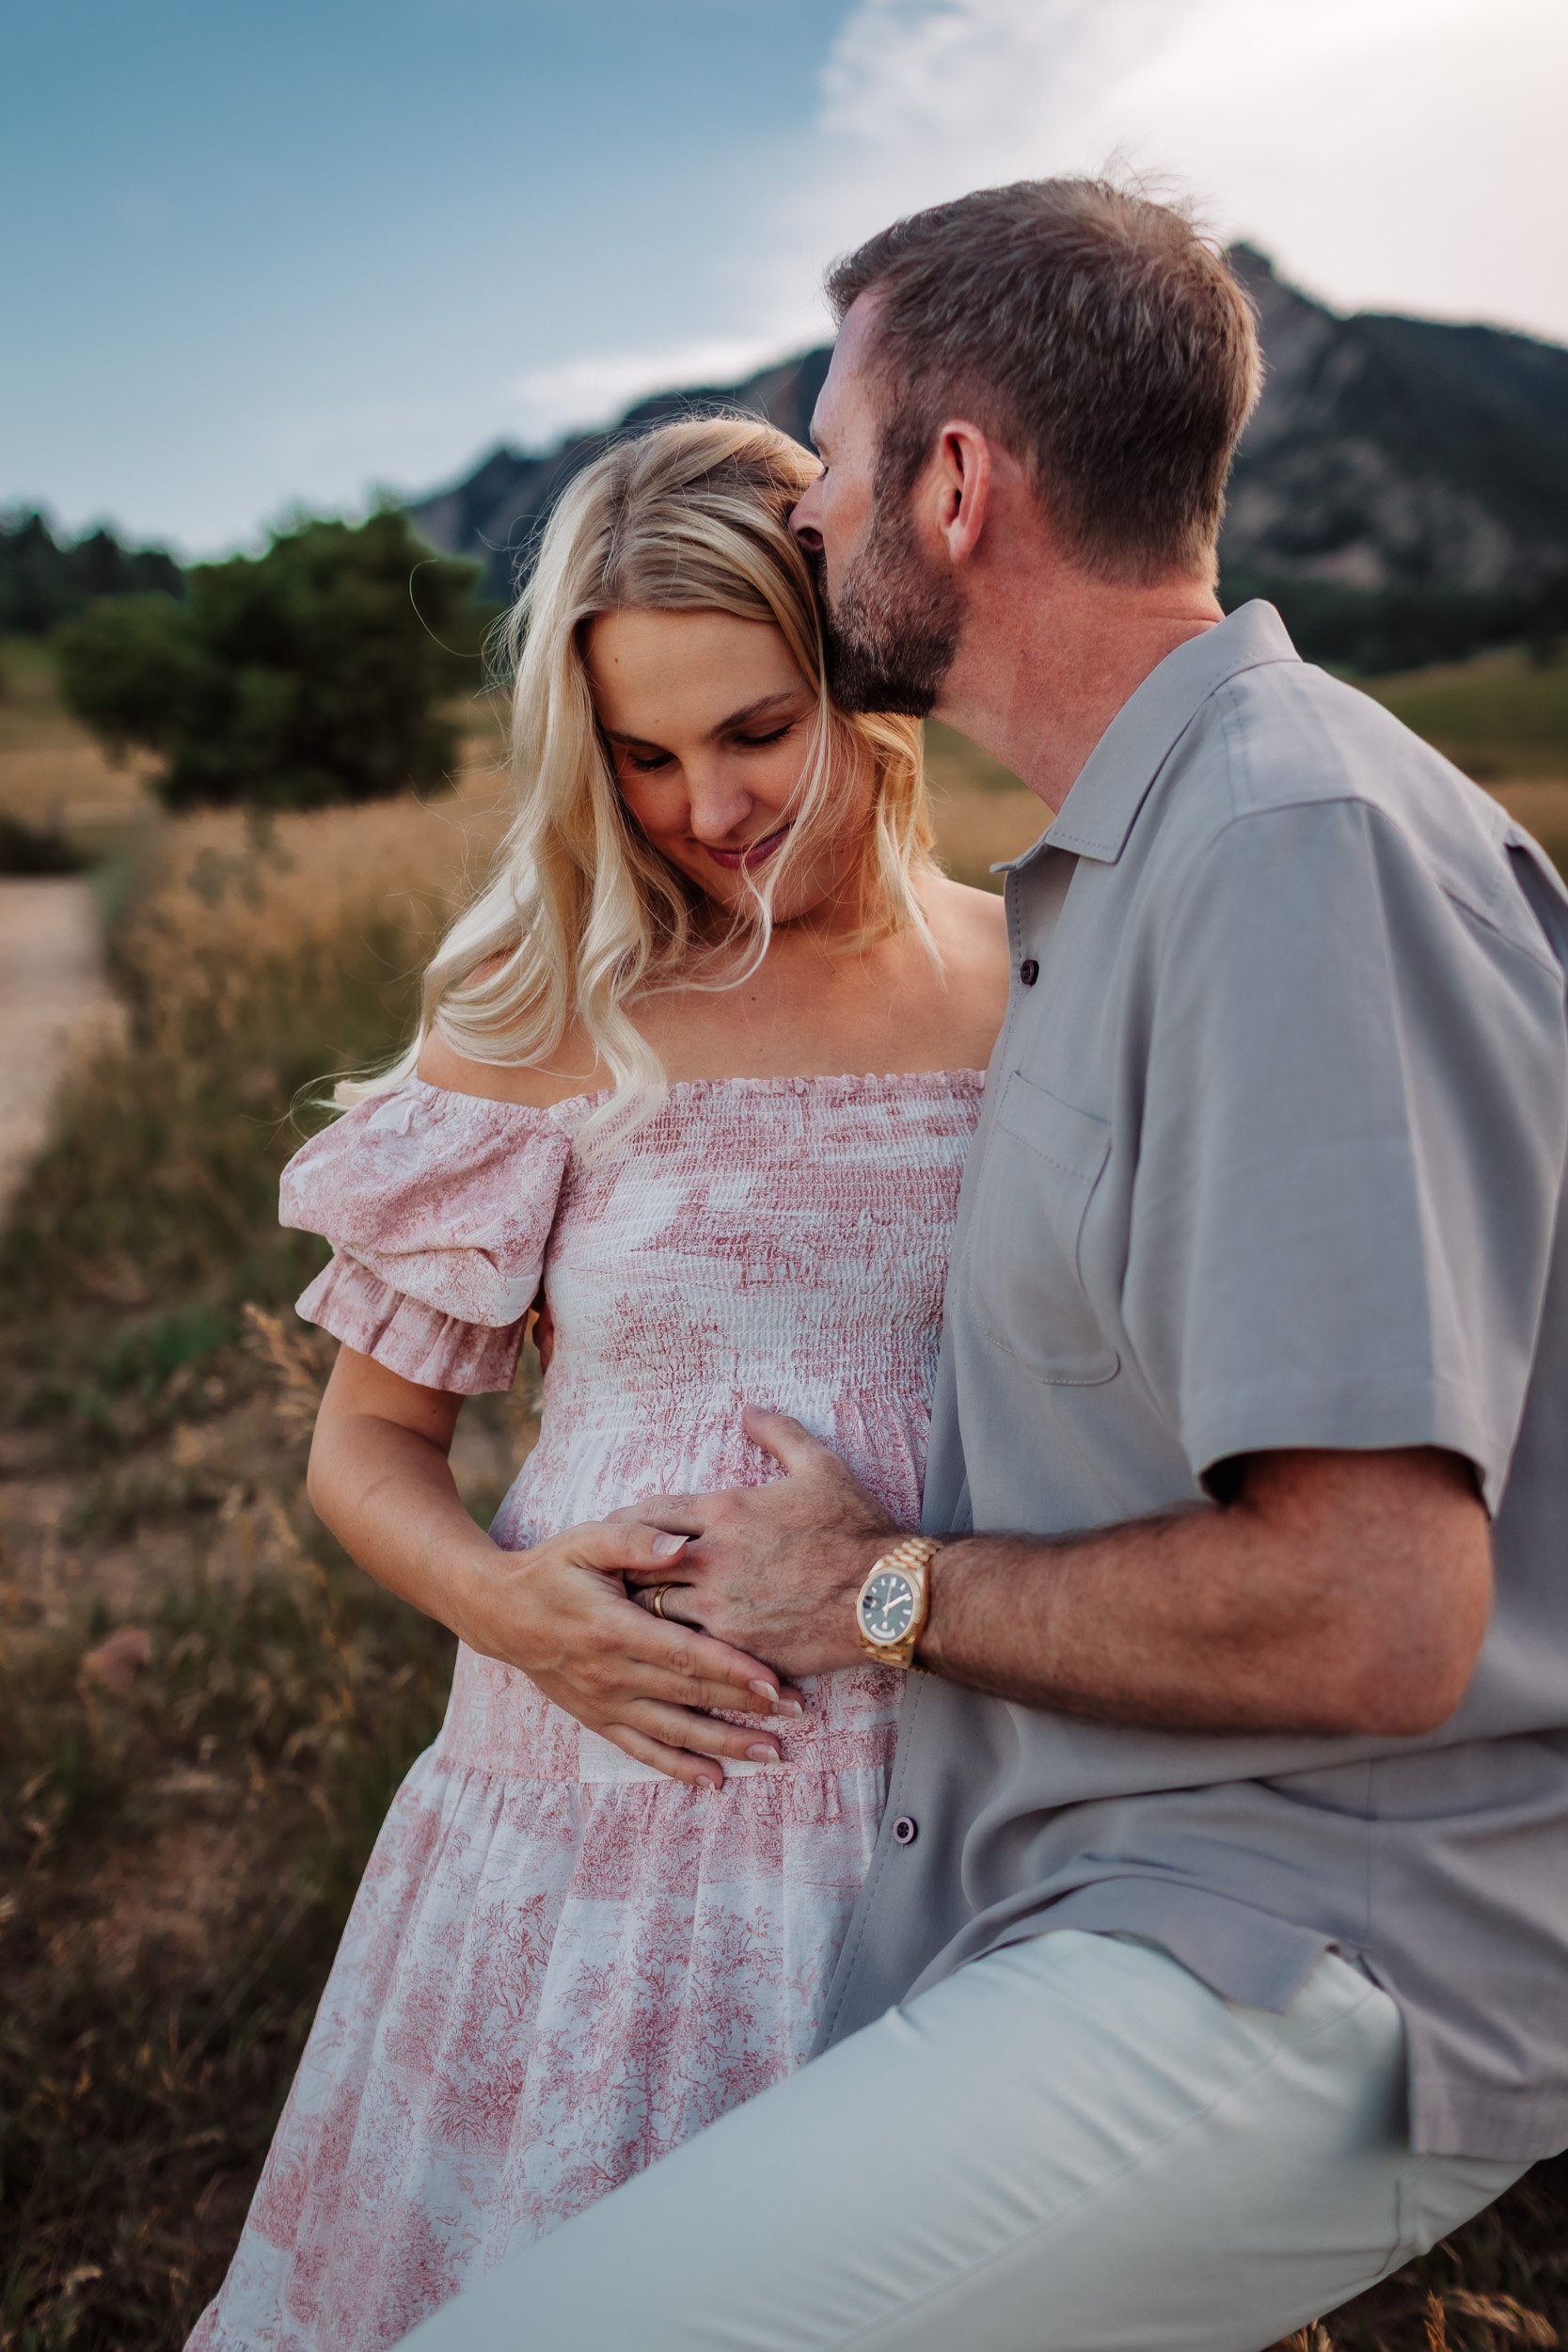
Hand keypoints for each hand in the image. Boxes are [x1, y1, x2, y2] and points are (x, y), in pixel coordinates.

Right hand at [454, 1518, 803, 1788]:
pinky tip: (714, 1781)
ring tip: (772, 1755)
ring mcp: (604, 1702)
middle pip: (690, 1696)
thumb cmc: (552, 1568)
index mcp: (614, 1628)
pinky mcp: (597, 1719)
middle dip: (746, 1707)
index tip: (774, 1680)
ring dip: (724, 1745)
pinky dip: (679, 1768)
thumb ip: (635, 1540)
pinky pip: (642, 1750)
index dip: (731, 1669)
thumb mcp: (587, 1541)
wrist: (500, 1612)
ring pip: (673, 1732)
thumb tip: (680, 1542)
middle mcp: (611, 1674)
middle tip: (797, 1713)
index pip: (684, 1654)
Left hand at [613, 1408, 899, 1676]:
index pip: (648, 1515)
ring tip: (628, 1616)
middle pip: (636, 1564)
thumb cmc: (855, 1530)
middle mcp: (712, 1558)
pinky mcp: (734, 1648)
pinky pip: (683, 1650)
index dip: (623, 1524)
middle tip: (605, 1578)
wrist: (886, 1596)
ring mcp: (720, 1607)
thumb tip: (749, 1409)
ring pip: (652, 1611)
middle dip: (619, 1570)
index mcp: (725, 1511)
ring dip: (641, 1611)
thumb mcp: (821, 1467)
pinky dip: (671, 1647)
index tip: (609, 1532)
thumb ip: (779, 1433)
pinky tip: (664, 1650)